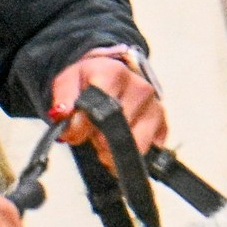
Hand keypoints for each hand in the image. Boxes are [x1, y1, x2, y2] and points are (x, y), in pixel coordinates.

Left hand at [50, 49, 166, 162]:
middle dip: (99, 139)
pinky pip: (149, 149)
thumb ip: (63, 99)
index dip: (84, 127)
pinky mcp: (163, 123)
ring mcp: (155, 106)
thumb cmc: (89, 82)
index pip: (100, 110)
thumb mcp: (67, 84)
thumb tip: (63, 113)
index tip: (74, 131)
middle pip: (117, 132)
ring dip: (115, 150)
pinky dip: (131, 153)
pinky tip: (122, 140)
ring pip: (135, 145)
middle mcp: (140, 87)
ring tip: (106, 137)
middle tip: (92, 131)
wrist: (108, 75)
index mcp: (114, 73)